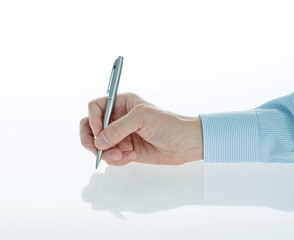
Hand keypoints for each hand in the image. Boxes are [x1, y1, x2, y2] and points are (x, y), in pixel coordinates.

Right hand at [79, 93, 202, 165]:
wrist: (184, 144)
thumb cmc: (169, 124)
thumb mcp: (143, 118)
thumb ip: (119, 128)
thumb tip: (99, 141)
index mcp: (122, 103)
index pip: (96, 107)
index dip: (93, 119)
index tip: (99, 131)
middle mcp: (118, 118)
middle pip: (91, 127)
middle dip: (91, 140)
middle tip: (97, 150)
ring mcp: (121, 135)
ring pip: (99, 145)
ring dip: (107, 153)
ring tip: (123, 154)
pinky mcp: (125, 150)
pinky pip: (110, 156)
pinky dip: (117, 159)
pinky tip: (132, 156)